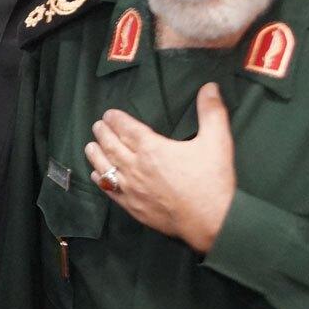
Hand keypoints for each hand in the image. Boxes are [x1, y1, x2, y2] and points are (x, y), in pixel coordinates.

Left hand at [84, 82, 235, 252]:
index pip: (126, 129)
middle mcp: (136, 167)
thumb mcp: (217, 141)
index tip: (109, 114)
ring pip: (105, 167)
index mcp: (152, 148)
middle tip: (98, 126)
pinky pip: (110, 191)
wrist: (211, 221)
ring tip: (90, 146)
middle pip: (111, 146)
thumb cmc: (212, 181)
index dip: (116, 119)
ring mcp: (132, 189)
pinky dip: (100, 180)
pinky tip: (97, 175)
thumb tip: (210, 87)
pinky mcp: (133, 207)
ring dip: (96, 155)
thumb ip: (212, 111)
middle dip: (103, 133)